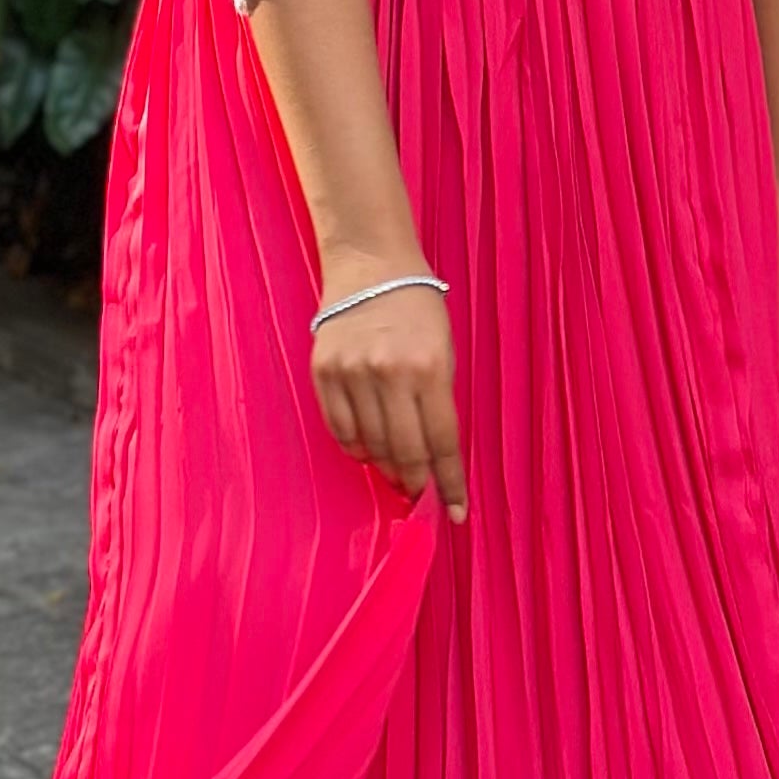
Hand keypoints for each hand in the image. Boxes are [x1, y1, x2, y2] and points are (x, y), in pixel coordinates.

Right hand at [310, 261, 467, 520]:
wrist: (370, 266)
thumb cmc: (416, 310)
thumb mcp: (444, 351)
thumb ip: (438, 403)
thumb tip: (432, 458)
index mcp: (428, 368)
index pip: (442, 442)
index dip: (449, 483)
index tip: (454, 512)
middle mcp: (389, 374)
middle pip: (404, 451)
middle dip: (415, 481)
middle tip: (418, 491)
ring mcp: (352, 374)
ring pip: (370, 445)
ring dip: (385, 466)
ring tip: (396, 471)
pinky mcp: (324, 372)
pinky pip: (340, 429)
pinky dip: (356, 446)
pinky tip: (368, 447)